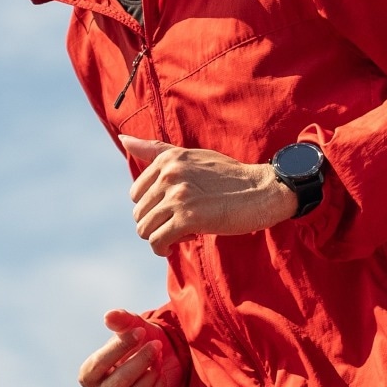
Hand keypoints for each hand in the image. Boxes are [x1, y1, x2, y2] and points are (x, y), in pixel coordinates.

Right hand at [77, 308, 187, 386]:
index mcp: (88, 375)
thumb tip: (109, 316)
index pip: (100, 363)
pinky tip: (161, 375)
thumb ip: (121, 321)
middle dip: (143, 359)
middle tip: (157, 345)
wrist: (165, 361)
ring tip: (159, 358)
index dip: (121, 347)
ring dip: (153, 372)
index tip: (141, 332)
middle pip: (121, 379)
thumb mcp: (133, 327)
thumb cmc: (141, 343)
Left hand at [121, 135, 298, 253]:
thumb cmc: (229, 176)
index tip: (175, 209)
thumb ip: (156, 150)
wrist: (263, 191)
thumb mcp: (192, 156)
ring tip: (183, 233)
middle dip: (158, 223)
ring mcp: (178, 196)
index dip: (154, 207)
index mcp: (168, 159)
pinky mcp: (188, 218)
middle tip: (182, 223)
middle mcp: (170, 174)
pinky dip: (164, 248)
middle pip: (139, 213)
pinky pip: (157, 241)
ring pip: (145, 229)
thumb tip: (123, 138)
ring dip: (161, 237)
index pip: (136, 193)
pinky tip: (182, 243)